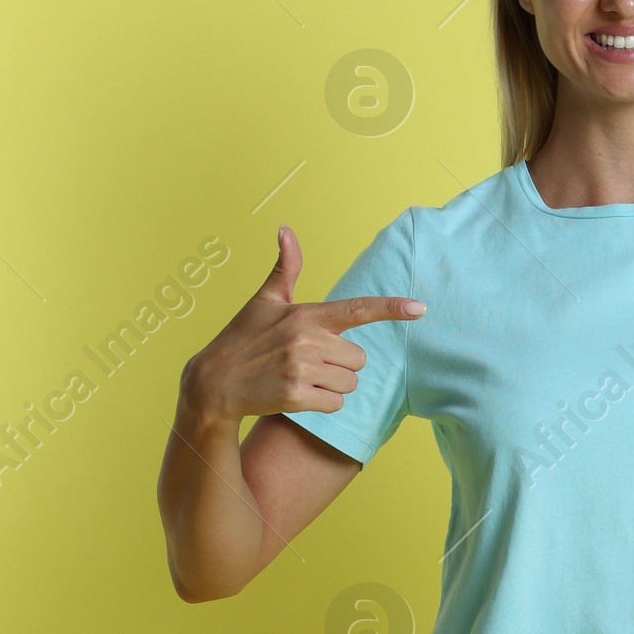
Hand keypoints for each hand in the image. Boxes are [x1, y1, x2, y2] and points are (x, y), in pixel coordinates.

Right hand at [181, 225, 423, 424]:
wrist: (213, 383)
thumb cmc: (242, 338)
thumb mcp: (263, 300)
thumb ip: (285, 268)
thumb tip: (286, 229)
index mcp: (305, 314)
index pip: (355, 309)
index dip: (391, 308)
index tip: (420, 308)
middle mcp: (306, 339)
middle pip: (359, 358)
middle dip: (341, 364)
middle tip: (309, 362)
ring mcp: (301, 369)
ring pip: (350, 383)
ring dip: (334, 386)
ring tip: (302, 378)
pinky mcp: (296, 397)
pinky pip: (336, 404)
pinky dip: (323, 405)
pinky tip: (299, 396)